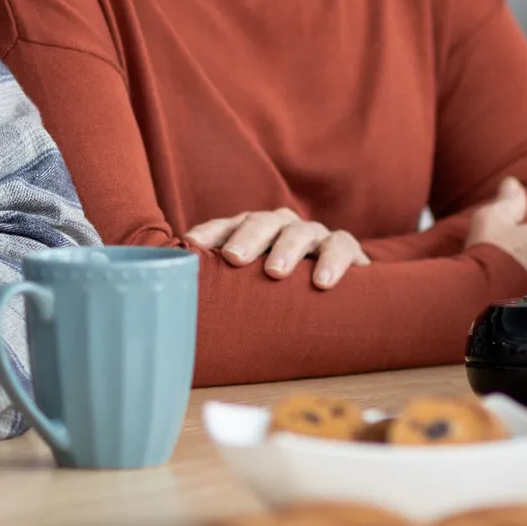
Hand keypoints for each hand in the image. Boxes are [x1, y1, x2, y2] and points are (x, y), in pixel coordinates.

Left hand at [184, 208, 373, 288]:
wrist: (335, 288)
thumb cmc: (279, 289)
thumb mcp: (250, 286)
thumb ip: (224, 286)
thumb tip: (183, 303)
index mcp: (252, 231)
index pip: (227, 226)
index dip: (209, 233)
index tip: (191, 244)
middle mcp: (280, 226)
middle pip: (261, 222)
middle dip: (247, 238)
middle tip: (234, 258)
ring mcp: (313, 233)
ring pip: (299, 231)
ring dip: (286, 249)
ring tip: (274, 273)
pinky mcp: (344, 246)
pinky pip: (340, 244)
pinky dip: (332, 260)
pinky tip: (322, 283)